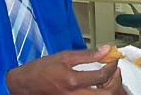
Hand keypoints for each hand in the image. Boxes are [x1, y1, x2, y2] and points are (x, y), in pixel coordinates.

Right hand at [6, 45, 126, 94]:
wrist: (25, 85)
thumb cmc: (41, 69)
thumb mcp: (64, 57)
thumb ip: (87, 55)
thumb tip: (105, 50)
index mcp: (72, 80)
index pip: (102, 76)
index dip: (112, 66)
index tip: (113, 59)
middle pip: (107, 94)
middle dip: (116, 81)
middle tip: (115, 70)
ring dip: (110, 89)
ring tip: (108, 77)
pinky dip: (100, 93)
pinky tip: (98, 85)